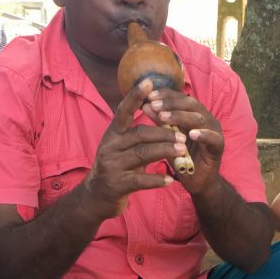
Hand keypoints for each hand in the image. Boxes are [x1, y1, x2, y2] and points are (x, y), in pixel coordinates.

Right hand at [84, 79, 183, 216]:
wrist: (96, 197)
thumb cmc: (116, 168)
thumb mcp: (122, 147)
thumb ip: (137, 134)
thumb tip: (161, 114)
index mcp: (112, 135)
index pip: (123, 111)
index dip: (135, 96)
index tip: (149, 82)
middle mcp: (110, 147)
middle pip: (140, 134)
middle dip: (164, 132)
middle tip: (183, 134)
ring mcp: (112, 166)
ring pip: (142, 154)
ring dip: (165, 151)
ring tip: (182, 150)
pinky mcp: (117, 185)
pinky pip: (140, 180)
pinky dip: (157, 179)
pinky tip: (171, 180)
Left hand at [142, 87, 223, 193]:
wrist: (197, 180)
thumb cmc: (181, 157)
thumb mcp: (167, 138)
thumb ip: (160, 122)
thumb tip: (145, 105)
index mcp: (193, 113)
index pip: (179, 98)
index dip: (165, 95)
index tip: (148, 96)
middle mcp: (205, 118)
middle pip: (190, 104)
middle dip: (170, 103)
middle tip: (153, 105)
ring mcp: (213, 131)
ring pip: (199, 118)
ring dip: (180, 117)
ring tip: (163, 118)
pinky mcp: (219, 145)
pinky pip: (213, 138)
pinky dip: (203, 135)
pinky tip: (192, 134)